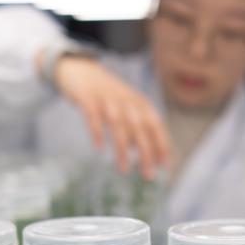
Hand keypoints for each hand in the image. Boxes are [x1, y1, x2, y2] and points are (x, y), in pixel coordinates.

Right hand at [51, 55, 171, 179]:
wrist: (79, 69)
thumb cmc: (105, 94)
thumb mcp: (124, 106)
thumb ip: (134, 126)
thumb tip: (141, 151)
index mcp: (138, 101)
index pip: (155, 124)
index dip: (162, 145)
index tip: (165, 166)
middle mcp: (125, 99)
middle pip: (139, 128)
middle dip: (146, 153)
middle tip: (148, 175)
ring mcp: (106, 98)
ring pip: (118, 125)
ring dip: (122, 149)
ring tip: (124, 170)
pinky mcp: (86, 98)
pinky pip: (93, 116)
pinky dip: (97, 132)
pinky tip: (99, 148)